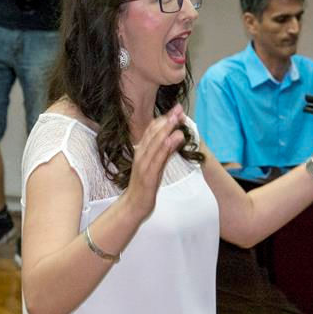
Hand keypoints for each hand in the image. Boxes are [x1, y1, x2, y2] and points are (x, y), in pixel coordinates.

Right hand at [122, 104, 186, 218]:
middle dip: (168, 119)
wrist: (133, 205)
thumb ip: (164, 151)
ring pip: (155, 143)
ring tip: (177, 118)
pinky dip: (166, 147)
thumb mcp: (155, 165)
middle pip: (154, 132)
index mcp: (142, 150)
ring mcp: (144, 164)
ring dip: (167, 129)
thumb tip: (175, 136)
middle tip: (179, 108)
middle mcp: (141, 154)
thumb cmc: (144, 185)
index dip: (165, 118)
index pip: (153, 129)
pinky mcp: (148, 175)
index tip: (177, 109)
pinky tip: (174, 138)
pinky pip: (158, 159)